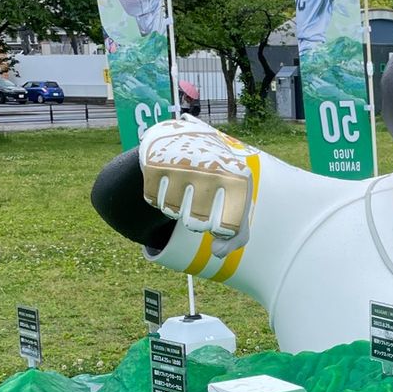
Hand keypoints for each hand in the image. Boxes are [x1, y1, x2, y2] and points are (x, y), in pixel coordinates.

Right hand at [139, 116, 252, 236]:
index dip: (218, 229)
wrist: (190, 138)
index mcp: (238, 179)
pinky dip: (160, 197)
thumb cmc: (220, 181)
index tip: (219, 215)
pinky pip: (154, 200)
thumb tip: (217, 253)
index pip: (226, 228)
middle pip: (196, 223)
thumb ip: (237, 236)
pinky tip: (169, 180)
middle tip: (200, 200)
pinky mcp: (156, 162)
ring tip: (186, 188)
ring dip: (178, 207)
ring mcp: (183, 164)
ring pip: (173, 212)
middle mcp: (211, 169)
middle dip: (196, 219)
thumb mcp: (237, 203)